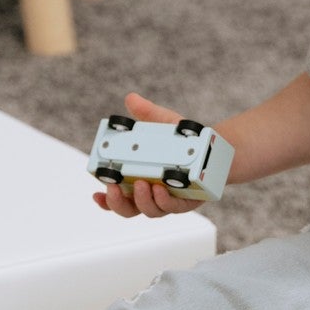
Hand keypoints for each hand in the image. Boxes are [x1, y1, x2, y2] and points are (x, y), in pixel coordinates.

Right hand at [91, 92, 212, 218]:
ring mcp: (167, 200)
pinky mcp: (186, 202)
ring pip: (150, 210)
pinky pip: (173, 207)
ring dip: (143, 200)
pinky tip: (161, 188)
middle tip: (114, 188)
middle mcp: (150, 194)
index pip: (117, 196)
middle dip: (118, 203)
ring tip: (141, 184)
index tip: (96, 193)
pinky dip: (164, 200)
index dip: (106, 200)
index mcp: (137, 180)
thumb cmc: (182, 141)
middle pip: (128, 210)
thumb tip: (131, 99)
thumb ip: (147, 113)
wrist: (212, 149)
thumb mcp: (163, 124)